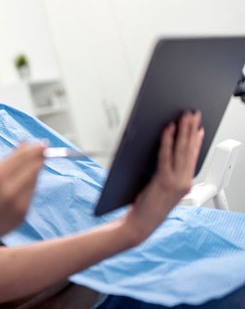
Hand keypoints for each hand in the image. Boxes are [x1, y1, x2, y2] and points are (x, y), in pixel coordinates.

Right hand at [0, 143, 44, 250]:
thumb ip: (5, 159)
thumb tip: (24, 145)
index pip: (24, 157)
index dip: (35, 149)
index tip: (42, 143)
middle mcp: (9, 189)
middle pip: (34, 168)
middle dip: (39, 157)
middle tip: (43, 150)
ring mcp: (18, 204)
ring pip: (34, 181)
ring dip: (34, 171)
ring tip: (30, 165)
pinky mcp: (22, 215)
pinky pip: (30, 194)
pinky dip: (29, 186)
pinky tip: (22, 183)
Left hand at [126, 111, 204, 242]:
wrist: (140, 225)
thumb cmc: (147, 207)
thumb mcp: (162, 188)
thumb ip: (167, 173)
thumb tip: (166, 152)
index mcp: (185, 183)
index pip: (193, 157)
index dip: (196, 140)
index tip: (198, 127)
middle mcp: (184, 181)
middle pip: (189, 150)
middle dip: (191, 129)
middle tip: (192, 114)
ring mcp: (175, 181)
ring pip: (181, 150)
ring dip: (183, 131)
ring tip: (184, 117)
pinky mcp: (163, 181)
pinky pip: (165, 156)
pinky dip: (167, 140)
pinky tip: (168, 129)